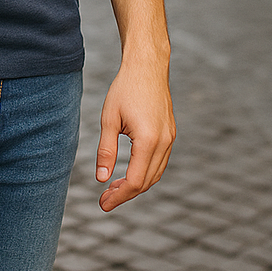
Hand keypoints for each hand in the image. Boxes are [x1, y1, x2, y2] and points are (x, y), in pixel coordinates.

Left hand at [95, 57, 174, 210]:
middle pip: (147, 181)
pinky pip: (159, 161)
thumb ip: (106, 150)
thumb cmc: (125, 89)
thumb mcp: (109, 119)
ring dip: (136, 184)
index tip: (102, 204)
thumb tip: (101, 179)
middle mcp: (164, 143)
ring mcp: (170, 138)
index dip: (119, 196)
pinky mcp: (170, 133)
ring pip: (155, 173)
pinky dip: (145, 171)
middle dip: (126, 193)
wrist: (147, 66)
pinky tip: (129, 171)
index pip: (136, 181)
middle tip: (104, 199)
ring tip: (113, 187)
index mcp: (149, 141)